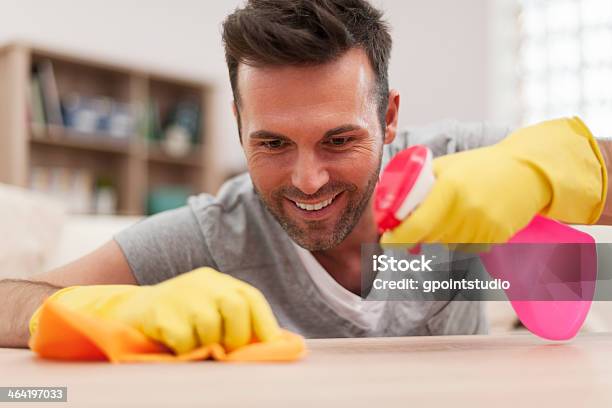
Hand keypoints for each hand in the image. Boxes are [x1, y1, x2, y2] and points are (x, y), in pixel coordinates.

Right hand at [30, 268, 280, 354]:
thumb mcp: (206, 314)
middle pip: (236, 308)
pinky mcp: (161, 311)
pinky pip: (185, 340)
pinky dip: (184, 352)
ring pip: (210, 327)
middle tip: (223, 351)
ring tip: (192, 348)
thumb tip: (270, 347)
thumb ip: (232, 325)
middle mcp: (202, 282)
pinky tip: (173, 347)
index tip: (270, 348)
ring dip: (205, 346)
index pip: (251, 299)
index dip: (265, 325)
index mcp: (216, 282)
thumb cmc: (173, 321)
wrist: (124, 314)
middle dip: (236, 338)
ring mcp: (180, 294)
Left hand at [381, 117, 605, 244]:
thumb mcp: (445, 167)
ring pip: (446, 246)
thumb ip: (419, 184)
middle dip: (416, 236)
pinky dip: (460, 240)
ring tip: (450, 215)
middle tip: (412, 225)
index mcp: (450, 190)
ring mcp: (483, 227)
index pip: (417, 226)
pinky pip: (466, 248)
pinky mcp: (496, 238)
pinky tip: (469, 221)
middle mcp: (466, 211)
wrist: (526, 172)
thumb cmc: (480, 166)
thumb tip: (390, 204)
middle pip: (428, 239)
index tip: (387, 241)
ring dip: (438, 237)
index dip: (397, 239)